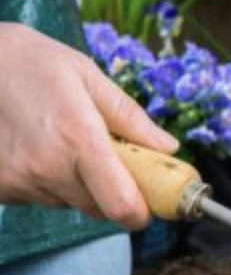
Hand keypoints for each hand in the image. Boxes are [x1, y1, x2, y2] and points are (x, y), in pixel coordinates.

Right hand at [0, 23, 178, 228]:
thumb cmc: (35, 63)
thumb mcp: (90, 78)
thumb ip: (131, 118)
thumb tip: (168, 148)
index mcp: (78, 139)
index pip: (120, 204)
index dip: (142, 212)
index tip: (152, 203)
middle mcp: (46, 168)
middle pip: (99, 208)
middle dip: (115, 192)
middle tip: (112, 159)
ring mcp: (18, 181)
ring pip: (69, 203)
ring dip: (80, 185)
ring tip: (66, 142)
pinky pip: (39, 197)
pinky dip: (49, 182)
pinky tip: (40, 149)